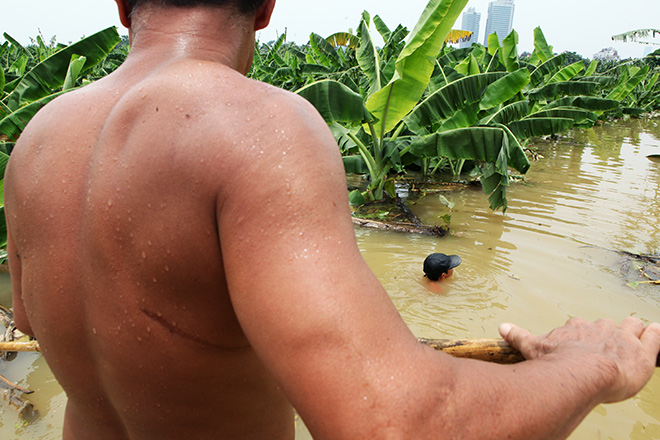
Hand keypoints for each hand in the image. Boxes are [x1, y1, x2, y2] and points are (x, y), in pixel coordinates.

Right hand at [499, 317, 659, 402]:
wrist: (581, 372)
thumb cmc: (557, 362)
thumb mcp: (533, 348)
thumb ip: (519, 336)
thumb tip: (501, 326)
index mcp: (576, 328)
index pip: (582, 326)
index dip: (583, 334)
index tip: (582, 341)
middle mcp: (599, 328)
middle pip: (606, 325)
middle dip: (608, 332)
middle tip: (609, 344)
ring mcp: (622, 338)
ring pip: (632, 326)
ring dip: (634, 330)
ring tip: (636, 334)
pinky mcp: (642, 351)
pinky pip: (653, 336)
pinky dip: (655, 334)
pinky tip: (655, 333)